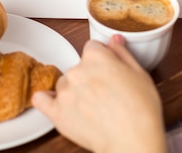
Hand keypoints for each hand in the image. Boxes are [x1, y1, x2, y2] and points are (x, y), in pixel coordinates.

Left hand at [32, 35, 166, 152]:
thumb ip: (122, 53)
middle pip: (78, 66)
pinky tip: (59, 104)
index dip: (102, 60)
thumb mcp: (140, 74)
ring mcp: (65, 92)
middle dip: (89, 76)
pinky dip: (47, 100)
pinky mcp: (57, 112)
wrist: (132, 142)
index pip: (92, 48)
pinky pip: (41, 99)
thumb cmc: (141, 111)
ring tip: (91, 107)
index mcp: (96, 57)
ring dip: (73, 91)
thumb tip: (114, 40)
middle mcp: (77, 70)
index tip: (107, 70)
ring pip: (64, 84)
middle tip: (104, 93)